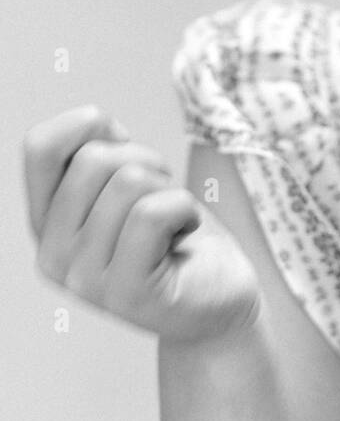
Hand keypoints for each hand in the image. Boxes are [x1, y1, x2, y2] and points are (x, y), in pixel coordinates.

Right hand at [23, 105, 262, 344]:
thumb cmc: (177, 237)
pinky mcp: (127, 293)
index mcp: (46, 223)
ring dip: (169, 189)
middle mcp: (53, 255)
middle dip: (145, 160)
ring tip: (175, 221)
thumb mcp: (130, 188)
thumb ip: (99, 157)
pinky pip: (154, 214)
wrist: (218, 301)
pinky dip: (185, 209)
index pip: (39, 148)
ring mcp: (85, 280)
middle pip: (94, 159)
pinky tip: (186, 233)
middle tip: (162, 194)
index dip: (88, 125)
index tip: (123, 143)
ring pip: (128, 183)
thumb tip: (93, 120)